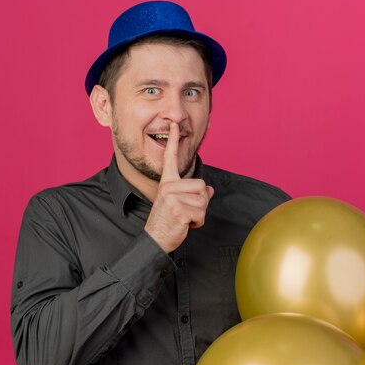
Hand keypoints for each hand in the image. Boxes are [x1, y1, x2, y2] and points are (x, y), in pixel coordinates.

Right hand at [144, 122, 214, 252]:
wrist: (155, 240)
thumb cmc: (167, 223)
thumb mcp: (180, 205)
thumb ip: (194, 195)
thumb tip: (210, 189)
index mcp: (167, 183)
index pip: (170, 159)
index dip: (173, 141)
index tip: (173, 125)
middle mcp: (168, 187)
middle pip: (201, 186)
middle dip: (200, 203)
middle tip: (185, 213)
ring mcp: (172, 197)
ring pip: (203, 200)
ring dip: (199, 214)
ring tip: (184, 219)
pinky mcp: (178, 209)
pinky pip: (201, 214)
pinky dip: (198, 223)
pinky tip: (185, 225)